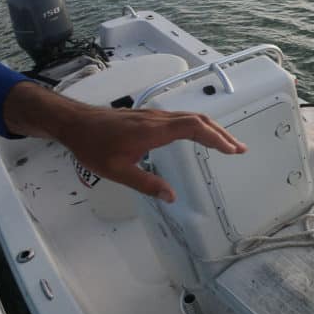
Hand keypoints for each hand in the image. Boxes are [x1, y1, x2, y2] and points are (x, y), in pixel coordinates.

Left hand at [3, 81, 246, 201]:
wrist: (73, 122)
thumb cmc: (92, 146)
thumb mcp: (117, 171)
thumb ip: (146, 184)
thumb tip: (172, 197)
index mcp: (154, 130)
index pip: (194, 128)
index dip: (216, 138)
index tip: (232, 150)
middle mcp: (158, 119)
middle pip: (198, 120)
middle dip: (222, 134)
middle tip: (240, 148)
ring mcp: (154, 116)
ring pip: (191, 117)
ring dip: (212, 129)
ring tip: (227, 144)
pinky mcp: (149, 117)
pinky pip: (181, 119)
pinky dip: (198, 127)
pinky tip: (200, 136)